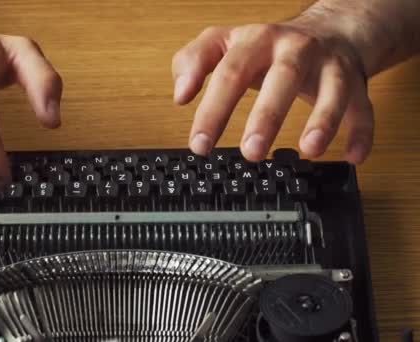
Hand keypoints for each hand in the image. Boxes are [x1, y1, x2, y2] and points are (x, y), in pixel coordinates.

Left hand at [172, 23, 373, 162]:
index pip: (229, 72)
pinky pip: (363, 107)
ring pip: (331, 89)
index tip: (200, 143)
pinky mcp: (353, 83)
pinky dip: (361, 132)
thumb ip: (193, 62)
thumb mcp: (222, 44)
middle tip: (251, 152)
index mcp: (255, 40)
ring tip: (308, 150)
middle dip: (267, 115)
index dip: (213, 108)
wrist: (327, 30)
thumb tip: (180, 94)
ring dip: (321, 121)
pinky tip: (352, 157)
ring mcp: (327, 65)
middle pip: (283, 76)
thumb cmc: (266, 47)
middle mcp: (294, 49)